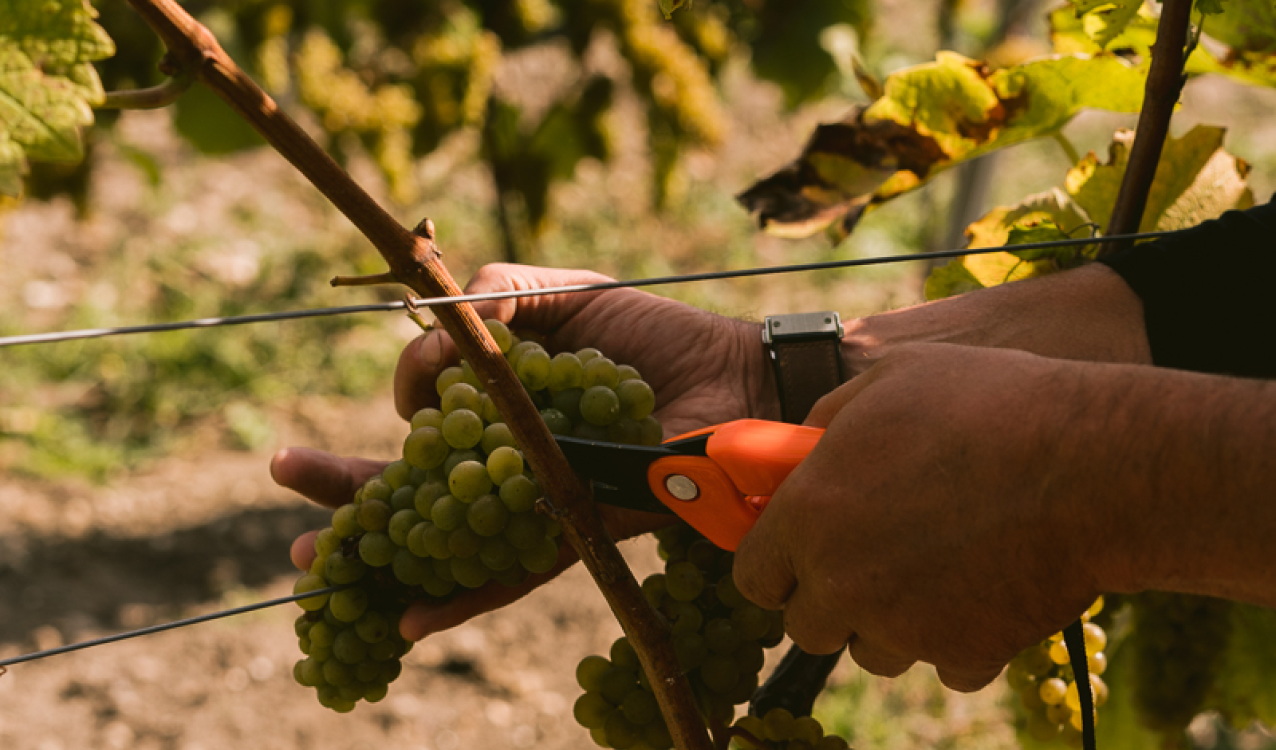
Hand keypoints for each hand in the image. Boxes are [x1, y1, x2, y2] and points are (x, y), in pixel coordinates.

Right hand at [274, 263, 775, 639]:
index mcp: (505, 405)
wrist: (736, 378)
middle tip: (286, 479)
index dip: (389, 413)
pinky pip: (512, 572)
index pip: (423, 422)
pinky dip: (460, 597)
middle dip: (346, 489)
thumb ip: (503, 289)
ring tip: (310, 562)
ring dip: (379, 548)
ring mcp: (539, 501)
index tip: (386, 398)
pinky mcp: (574, 532)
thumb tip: (445, 325)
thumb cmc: (656, 337)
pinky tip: (409, 618)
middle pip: (414, 484)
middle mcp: (513, 460)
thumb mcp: (569, 293)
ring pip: (446, 534)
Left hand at [734, 343, 1113, 691]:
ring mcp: (904, 626)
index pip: (753, 578)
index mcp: (810, 515)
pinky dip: (961, 640)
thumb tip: (801, 447)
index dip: (776, 565)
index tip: (798, 553)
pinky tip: (985, 589)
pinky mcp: (966, 654)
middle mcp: (844, 582)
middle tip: (872, 559)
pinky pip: (945, 666)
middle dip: (832, 599)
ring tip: (937, 567)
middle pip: (807, 627)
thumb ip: (826, 420)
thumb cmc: (989, 405)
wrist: (1093, 462)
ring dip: (892, 623)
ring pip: (872, 652)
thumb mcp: (889, 380)